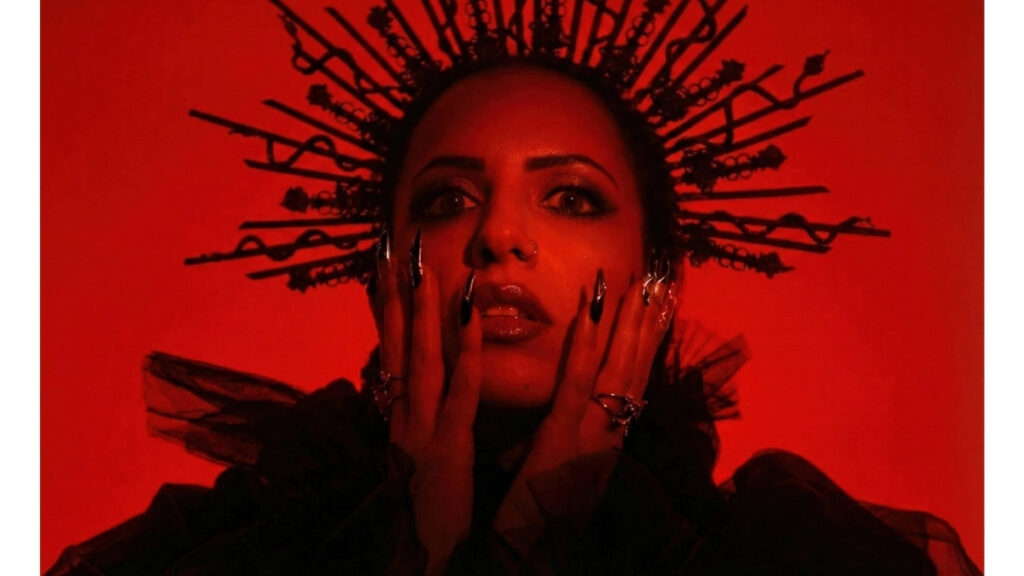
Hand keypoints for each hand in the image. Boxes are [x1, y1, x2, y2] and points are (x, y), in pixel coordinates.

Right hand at [373, 232, 481, 573]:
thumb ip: (420, 421)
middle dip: (396, 294)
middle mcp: (404, 415)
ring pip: (421, 358)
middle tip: (396, 246)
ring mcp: (422, 429)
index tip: (385, 266)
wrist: (416, 557)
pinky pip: (457, 392)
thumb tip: (416, 391)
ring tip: (425, 266)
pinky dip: (463, 352)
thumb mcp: (420, 457)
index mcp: (402, 417)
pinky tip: (469, 318)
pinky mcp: (447, 447)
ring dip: (422, 310)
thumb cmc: (425, 511)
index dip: (385, 308)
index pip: (391, 350)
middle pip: (397, 344)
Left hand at [492, 270, 675, 545]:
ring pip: (616, 371)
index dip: (646, 347)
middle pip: (633, 371)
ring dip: (628, 325)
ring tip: (639, 286)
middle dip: (647, 326)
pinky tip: (591, 311)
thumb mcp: (556, 476)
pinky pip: (578, 385)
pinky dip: (586, 345)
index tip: (655, 310)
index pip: (632, 386)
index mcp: (605, 444)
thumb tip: (562, 418)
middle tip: (658, 283)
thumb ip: (564, 444)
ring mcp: (589, 437)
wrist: (533, 560)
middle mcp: (608, 437)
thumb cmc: (538, 522)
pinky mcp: (560, 441)